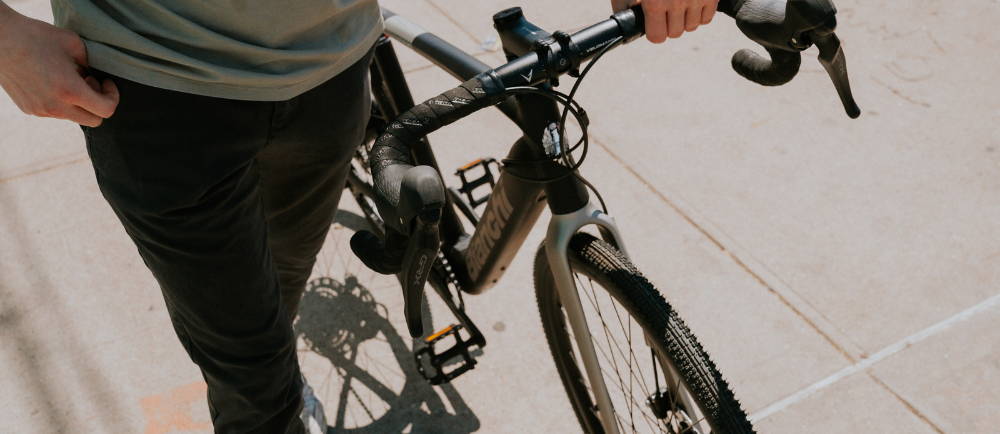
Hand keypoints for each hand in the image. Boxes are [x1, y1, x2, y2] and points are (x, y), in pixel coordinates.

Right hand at [0, 7, 117, 126]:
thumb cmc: (37, 37)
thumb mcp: (75, 44)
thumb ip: (92, 64)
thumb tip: (94, 76)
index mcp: (70, 91)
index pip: (106, 111)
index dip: (112, 97)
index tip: (105, 81)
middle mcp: (56, 107)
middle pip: (93, 121)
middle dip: (98, 103)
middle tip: (89, 81)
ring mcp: (40, 111)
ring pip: (73, 116)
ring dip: (78, 102)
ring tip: (68, 78)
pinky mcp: (29, 109)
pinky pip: (55, 112)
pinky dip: (61, 101)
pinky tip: (52, 81)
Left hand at [611, 0, 719, 43]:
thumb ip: (624, 4)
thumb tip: (628, 23)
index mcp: (655, 2)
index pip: (657, 37)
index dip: (654, 31)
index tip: (654, 24)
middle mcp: (677, 1)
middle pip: (675, 33)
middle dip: (669, 24)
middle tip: (665, 11)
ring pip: (692, 26)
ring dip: (684, 19)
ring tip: (678, 4)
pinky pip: (707, 17)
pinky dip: (699, 12)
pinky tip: (691, 2)